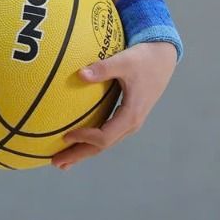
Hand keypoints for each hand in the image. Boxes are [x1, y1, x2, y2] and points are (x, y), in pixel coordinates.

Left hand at [50, 42, 177, 169]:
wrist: (163, 58)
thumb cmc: (143, 59)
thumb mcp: (124, 61)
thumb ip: (103, 68)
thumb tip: (80, 74)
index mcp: (131, 115)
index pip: (104, 136)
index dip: (84, 139)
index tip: (65, 136)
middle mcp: (131, 124)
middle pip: (102, 147)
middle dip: (79, 155)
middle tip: (56, 162)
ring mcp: (130, 123)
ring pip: (104, 143)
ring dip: (83, 152)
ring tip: (63, 160)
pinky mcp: (127, 117)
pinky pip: (107, 134)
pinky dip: (91, 142)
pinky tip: (77, 142)